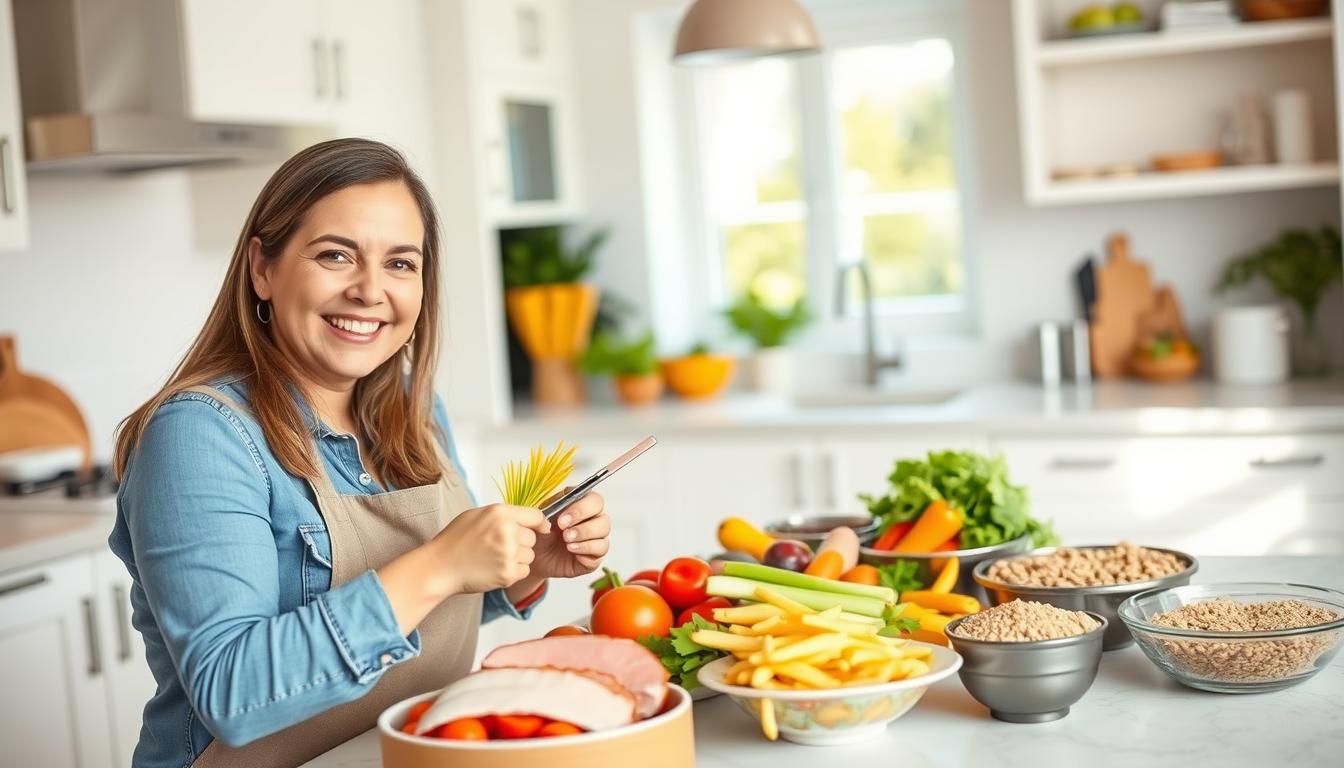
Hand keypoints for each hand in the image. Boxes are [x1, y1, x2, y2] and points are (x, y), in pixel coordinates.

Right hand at [429, 503, 551, 595]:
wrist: (440, 567)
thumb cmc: (456, 540)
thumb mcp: (477, 515)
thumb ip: (503, 515)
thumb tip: (529, 518)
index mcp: (499, 513)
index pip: (536, 515)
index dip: (540, 523)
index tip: (542, 529)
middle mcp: (507, 531)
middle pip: (533, 538)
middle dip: (522, 543)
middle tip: (499, 546)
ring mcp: (508, 554)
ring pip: (530, 555)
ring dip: (518, 558)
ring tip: (494, 557)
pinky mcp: (508, 574)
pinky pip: (524, 571)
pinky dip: (513, 572)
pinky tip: (495, 568)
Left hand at [529, 491, 609, 580]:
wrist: (535, 557)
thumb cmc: (540, 533)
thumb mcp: (541, 517)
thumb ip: (551, 508)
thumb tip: (559, 508)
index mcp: (581, 503)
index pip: (593, 500)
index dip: (580, 508)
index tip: (561, 520)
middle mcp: (593, 518)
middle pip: (602, 514)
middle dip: (583, 523)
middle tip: (564, 531)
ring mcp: (597, 536)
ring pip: (604, 530)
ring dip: (584, 535)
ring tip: (567, 542)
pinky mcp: (596, 554)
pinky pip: (601, 548)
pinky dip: (586, 548)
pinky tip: (572, 549)